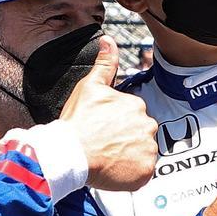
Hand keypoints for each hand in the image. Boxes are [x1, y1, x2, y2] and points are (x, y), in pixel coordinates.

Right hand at [60, 36, 158, 191]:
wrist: (68, 154)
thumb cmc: (77, 122)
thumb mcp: (89, 87)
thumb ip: (105, 65)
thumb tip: (109, 41)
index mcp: (137, 105)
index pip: (133, 116)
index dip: (117, 125)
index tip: (103, 130)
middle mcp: (148, 125)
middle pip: (140, 135)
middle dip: (126, 140)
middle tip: (104, 145)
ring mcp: (148, 150)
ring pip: (142, 153)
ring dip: (129, 157)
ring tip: (107, 158)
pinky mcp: (145, 172)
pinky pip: (143, 173)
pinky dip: (131, 174)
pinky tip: (114, 171)